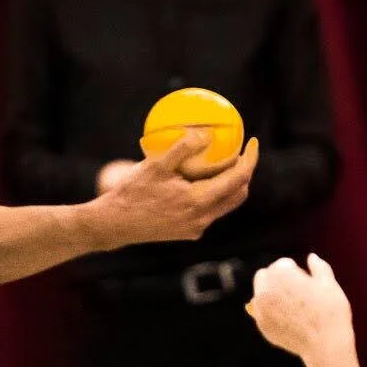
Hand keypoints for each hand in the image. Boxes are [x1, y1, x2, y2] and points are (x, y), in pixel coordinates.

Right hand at [94, 131, 256, 244]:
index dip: (250, 159)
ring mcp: (196, 228)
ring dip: (229, 185)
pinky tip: (200, 180)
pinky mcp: (187, 232)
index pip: (237, 179)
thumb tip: (207, 133)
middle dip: (245, 173)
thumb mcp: (155, 165)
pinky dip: (213, 194)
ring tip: (223, 164)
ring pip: (225, 205)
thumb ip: (183, 148)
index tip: (252, 142)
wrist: (114, 225)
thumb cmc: (132, 193)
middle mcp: (202, 219)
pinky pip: (209, 210)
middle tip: (241, 153)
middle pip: (238, 195)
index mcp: (198, 202)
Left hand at [249, 254, 352, 360]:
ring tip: (293, 308)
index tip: (307, 284)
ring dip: (272, 296)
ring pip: (261, 294)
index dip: (297, 272)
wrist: (325, 346)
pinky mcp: (261, 324)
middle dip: (278, 280)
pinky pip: (262, 312)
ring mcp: (260, 307)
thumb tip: (312, 257)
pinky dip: (271, 313)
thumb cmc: (330, 312)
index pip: (283, 264)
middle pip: (266, 275)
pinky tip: (289, 320)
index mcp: (280, 272)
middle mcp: (265, 287)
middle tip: (297, 294)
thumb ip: (319, 267)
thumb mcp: (329, 284)